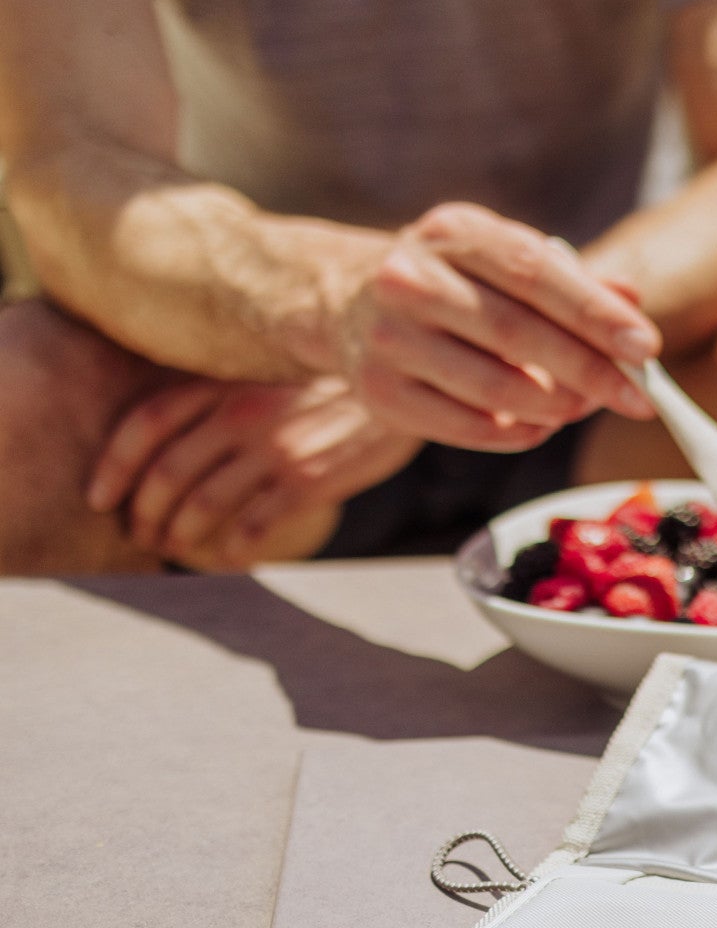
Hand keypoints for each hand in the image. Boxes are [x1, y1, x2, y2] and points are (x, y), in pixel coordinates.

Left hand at [86, 376, 424, 568]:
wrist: (406, 384)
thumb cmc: (337, 381)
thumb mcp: (274, 368)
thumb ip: (230, 392)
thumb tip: (183, 433)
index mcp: (226, 381)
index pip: (146, 424)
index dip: (114, 467)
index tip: (99, 497)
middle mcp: (240, 413)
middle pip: (166, 473)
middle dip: (143, 514)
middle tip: (142, 535)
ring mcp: (274, 448)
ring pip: (202, 505)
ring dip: (180, 536)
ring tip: (176, 549)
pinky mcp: (309, 480)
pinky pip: (253, 527)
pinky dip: (233, 551)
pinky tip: (231, 559)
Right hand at [330, 202, 659, 450]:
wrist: (347, 297)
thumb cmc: (455, 278)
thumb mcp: (505, 258)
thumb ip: (571, 279)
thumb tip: (632, 300)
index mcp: (455, 232)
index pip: (535, 272)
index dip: (595, 313)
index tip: (646, 346)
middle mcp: (411, 278)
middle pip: (516, 333)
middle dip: (589, 370)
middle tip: (638, 397)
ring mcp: (388, 337)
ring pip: (492, 388)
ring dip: (555, 407)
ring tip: (585, 407)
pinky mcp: (377, 392)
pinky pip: (464, 426)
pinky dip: (515, 433)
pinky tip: (542, 425)